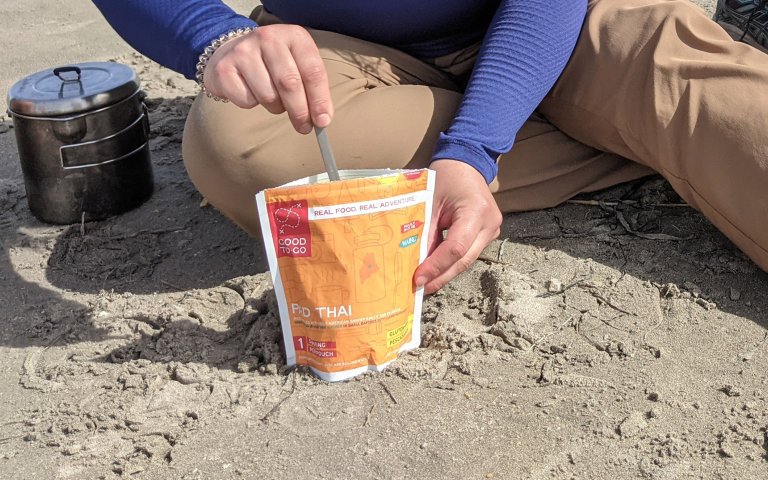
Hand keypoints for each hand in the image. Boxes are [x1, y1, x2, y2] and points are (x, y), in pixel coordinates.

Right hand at [204, 24, 332, 133]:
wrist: (232, 51)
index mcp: (294, 36)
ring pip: (268, 95)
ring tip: (273, 98)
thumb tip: (322, 119)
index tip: (323, 121)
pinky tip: (251, 91)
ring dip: (275, 107)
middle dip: (300, 111)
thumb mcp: (298, 65)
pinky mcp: (224, 68)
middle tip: (304, 127)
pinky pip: (246, 100)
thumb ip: (312, 89)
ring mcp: (243, 51)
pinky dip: (252, 104)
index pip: (312, 71)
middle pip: (290, 83)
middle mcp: (268, 38)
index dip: (320, 99)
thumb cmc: (274, 64)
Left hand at [414, 160, 502, 293]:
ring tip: (424, 284)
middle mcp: (489, 224)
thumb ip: (425, 231)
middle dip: (440, 276)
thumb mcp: (430, 200)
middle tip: (419, 290)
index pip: (456, 247)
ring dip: (444, 272)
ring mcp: (491, 230)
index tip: (418, 279)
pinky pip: (467, 253)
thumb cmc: (446, 175)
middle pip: (464, 260)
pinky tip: (434, 271)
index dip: (436, 266)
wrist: (466, 162)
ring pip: (466, 260)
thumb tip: (414, 262)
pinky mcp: (486, 233)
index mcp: (476, 211)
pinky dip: (450, 262)